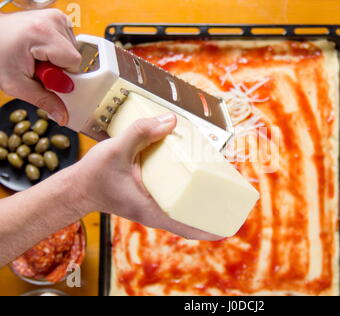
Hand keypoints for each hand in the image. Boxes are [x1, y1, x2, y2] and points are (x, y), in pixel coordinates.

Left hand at [0, 9, 79, 125]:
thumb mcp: (17, 84)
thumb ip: (44, 101)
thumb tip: (64, 116)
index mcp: (43, 33)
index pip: (74, 63)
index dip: (62, 76)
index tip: (44, 77)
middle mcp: (52, 20)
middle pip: (75, 56)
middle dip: (60, 68)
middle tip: (37, 66)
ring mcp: (56, 16)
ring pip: (73, 50)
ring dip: (58, 59)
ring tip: (36, 56)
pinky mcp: (57, 17)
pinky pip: (69, 41)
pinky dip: (57, 49)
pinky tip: (41, 49)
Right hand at [70, 114, 220, 240]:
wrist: (77, 187)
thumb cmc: (93, 176)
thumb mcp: (115, 150)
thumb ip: (141, 133)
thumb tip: (171, 121)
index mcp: (150, 209)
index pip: (185, 227)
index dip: (208, 230)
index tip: (228, 229)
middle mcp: (154, 212)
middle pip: (189, 218)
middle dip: (210, 213)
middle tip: (230, 198)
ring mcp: (152, 206)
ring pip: (182, 208)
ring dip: (199, 201)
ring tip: (218, 184)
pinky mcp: (149, 197)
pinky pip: (173, 198)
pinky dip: (185, 190)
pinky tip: (192, 172)